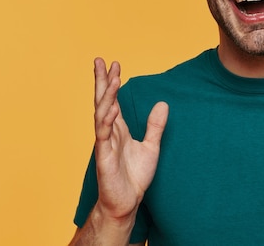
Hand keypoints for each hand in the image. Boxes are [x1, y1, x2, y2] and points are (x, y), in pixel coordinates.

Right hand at [93, 58, 167, 220]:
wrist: (127, 202)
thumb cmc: (134, 177)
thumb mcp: (151, 146)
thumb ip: (155, 126)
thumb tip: (163, 104)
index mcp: (118, 129)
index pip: (113, 100)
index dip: (112, 82)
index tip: (114, 63)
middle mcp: (109, 132)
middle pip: (102, 101)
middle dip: (101, 81)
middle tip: (100, 60)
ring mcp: (104, 143)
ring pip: (101, 114)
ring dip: (106, 96)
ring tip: (110, 78)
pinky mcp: (104, 157)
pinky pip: (103, 135)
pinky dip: (106, 120)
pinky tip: (111, 107)